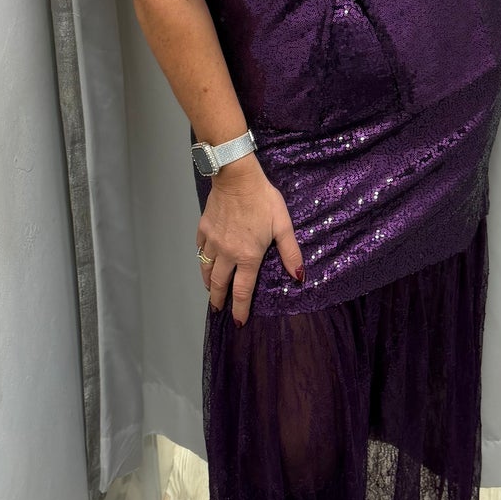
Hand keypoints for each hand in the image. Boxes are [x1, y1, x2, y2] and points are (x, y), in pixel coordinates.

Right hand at [197, 157, 303, 324]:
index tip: (238, 322)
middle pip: (219, 284)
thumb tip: (299, 276)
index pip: (242, 290)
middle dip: (218, 300)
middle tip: (218, 309)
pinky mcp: (203, 229)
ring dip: (208, 283)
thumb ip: (290, 253)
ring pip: (206, 268)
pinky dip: (203, 259)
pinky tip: (206, 260)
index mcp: (247, 256)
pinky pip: (201, 249)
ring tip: (210, 290)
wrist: (236, 177)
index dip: (240, 309)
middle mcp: (227, 253)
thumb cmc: (263, 199)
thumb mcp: (283, 225)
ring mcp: (212, 241)